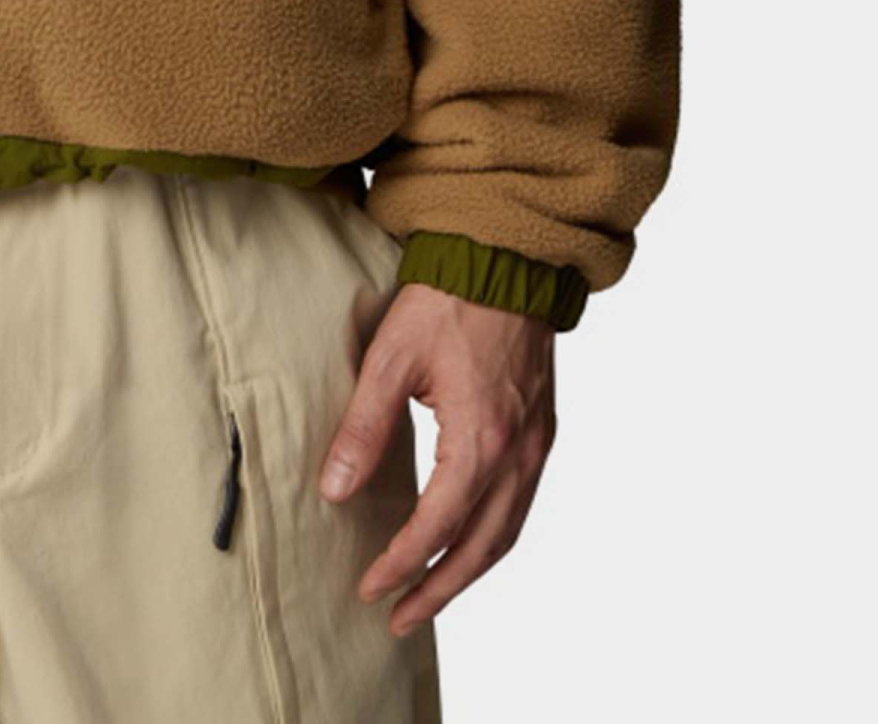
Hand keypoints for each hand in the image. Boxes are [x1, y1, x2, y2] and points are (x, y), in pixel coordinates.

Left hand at [316, 281, 557, 637]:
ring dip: (468, 575)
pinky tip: (466, 546)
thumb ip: (363, 427)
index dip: (401, 564)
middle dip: (438, 591)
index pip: (438, 526)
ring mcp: (537, 445)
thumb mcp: (391, 356)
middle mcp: (518, 453)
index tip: (369, 588)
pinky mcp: (542, 433)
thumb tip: (336, 490)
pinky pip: (521, 507)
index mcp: (481, 437)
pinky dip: (493, 540)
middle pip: (481, 550)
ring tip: (428, 597)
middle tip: (398, 619)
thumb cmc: (446, 299)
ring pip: (508, 535)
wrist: (505, 257)